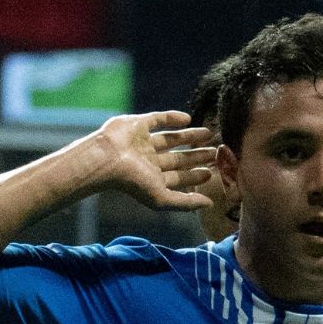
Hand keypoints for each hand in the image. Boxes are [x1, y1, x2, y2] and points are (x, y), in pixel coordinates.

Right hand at [96, 111, 215, 210]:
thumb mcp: (162, 198)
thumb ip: (186, 203)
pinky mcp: (137, 124)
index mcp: (152, 178)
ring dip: (189, 136)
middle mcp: (148, 160)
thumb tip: (210, 205)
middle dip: (196, 156)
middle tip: (215, 152)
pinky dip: (172, 118)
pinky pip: (157, 119)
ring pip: (171, 138)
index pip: (178, 177)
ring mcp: (142, 142)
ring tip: (208, 133)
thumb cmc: (133, 183)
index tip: (211, 172)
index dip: (194, 175)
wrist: (108, 159)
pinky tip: (188, 119)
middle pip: (178, 158)